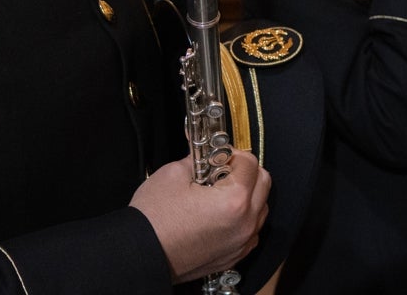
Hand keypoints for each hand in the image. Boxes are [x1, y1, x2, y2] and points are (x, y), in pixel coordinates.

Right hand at [130, 151, 270, 283]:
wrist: (143, 254)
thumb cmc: (154, 219)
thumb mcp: (173, 173)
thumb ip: (198, 158)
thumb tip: (206, 152)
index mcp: (234, 201)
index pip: (250, 162)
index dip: (232, 152)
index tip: (217, 154)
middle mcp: (245, 224)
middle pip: (263, 183)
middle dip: (244, 171)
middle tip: (220, 169)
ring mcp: (242, 242)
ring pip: (260, 208)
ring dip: (246, 194)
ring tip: (217, 192)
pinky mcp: (235, 255)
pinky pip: (250, 230)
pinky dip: (242, 217)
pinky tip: (218, 213)